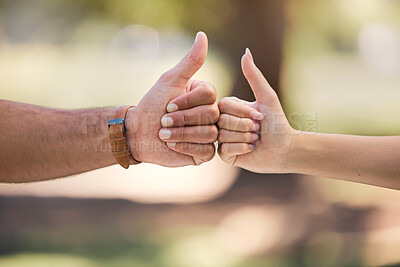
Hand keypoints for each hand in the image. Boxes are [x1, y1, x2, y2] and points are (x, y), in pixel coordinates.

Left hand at [126, 32, 218, 166]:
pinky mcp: (204, 152)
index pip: (209, 94)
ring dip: (182, 133)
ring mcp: (209, 133)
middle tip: (163, 120)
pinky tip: (172, 145)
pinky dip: (186, 147)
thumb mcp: (170, 81)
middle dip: (183, 118)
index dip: (187, 101)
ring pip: (209, 133)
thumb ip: (189, 61)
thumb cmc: (152, 105)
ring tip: (164, 134)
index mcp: (204, 95)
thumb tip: (202, 35)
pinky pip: (206, 151)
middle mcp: (210, 113)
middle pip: (210, 114)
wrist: (138, 133)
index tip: (168, 104)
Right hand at [218, 49, 296, 172]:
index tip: (260, 117)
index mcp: (229, 107)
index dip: (243, 113)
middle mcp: (222, 121)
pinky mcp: (225, 154)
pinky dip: (243, 148)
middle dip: (246, 127)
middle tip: (258, 131)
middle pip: (223, 121)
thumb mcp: (266, 97)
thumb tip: (246, 51)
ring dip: (246, 138)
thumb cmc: (277, 122)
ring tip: (256, 140)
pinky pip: (225, 149)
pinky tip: (251, 149)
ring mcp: (222, 138)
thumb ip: (254, 75)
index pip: (224, 105)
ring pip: (223, 135)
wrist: (285, 148)